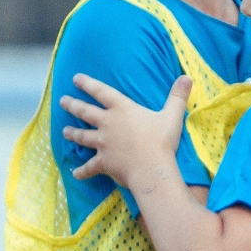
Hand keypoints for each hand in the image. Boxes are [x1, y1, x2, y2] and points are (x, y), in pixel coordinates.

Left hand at [60, 73, 191, 189]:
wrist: (151, 168)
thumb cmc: (162, 141)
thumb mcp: (172, 116)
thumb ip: (177, 96)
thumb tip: (187, 77)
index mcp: (122, 110)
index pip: (101, 92)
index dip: (88, 84)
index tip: (75, 78)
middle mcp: (108, 124)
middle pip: (85, 112)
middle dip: (73, 105)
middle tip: (62, 101)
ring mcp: (103, 144)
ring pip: (83, 137)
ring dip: (73, 134)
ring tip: (65, 132)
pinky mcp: (103, 162)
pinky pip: (89, 168)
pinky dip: (81, 171)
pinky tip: (75, 173)